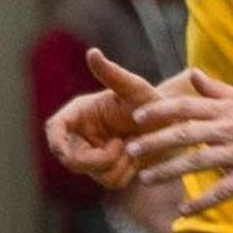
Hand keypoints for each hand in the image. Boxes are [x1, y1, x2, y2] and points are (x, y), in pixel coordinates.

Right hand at [47, 47, 167, 188]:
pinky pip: (111, 181)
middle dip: (95, 158)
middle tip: (122, 145)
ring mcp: (94, 155)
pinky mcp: (109, 171)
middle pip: (70, 158)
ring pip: (93, 173)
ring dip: (117, 163)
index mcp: (81, 113)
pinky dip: (127, 171)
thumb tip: (93, 52)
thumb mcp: (135, 88)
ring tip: (133, 145)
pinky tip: (137, 157)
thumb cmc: (154, 102)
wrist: (176, 126)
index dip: (56, 142)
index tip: (65, 152)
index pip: (55, 128)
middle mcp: (83, 135)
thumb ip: (112, 74)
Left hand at [130, 68, 232, 214]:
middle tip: (131, 150)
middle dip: (155, 142)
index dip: (160, 112)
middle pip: (185, 134)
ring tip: (147, 179)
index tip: (137, 117)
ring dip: (169, 171)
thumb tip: (194, 74)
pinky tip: (184, 211)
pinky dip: (202, 202)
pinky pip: (223, 190)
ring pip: (198, 162)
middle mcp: (232, 129)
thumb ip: (218, 90)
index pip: (187, 107)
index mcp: (229, 110)